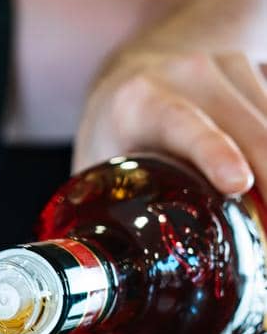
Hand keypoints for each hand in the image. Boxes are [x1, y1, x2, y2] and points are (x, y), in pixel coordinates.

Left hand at [73, 0, 266, 196]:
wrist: (146, 61)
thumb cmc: (119, 129)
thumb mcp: (98, 162)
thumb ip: (102, 205)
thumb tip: (85, 273)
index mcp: (141, 97)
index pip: (185, 125)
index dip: (213, 153)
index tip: (237, 181)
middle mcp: (190, 71)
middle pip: (250, 131)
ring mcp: (230, 64)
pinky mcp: (258, 68)